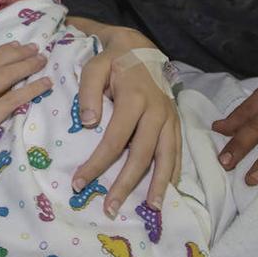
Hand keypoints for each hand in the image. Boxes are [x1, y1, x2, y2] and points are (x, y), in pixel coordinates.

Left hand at [66, 23, 181, 216]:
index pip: (114, 139)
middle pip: (143, 154)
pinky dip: (174, 171)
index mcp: (135, 99)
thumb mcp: (94, 66)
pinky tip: (168, 189)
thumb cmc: (113, 60)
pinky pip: (177, 150)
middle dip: (127, 184)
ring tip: (152, 208)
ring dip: (159, 184)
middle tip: (111, 208)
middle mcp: (156, 111)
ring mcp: (169, 117)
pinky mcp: (175, 121)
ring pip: (166, 156)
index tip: (79, 182)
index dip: (97, 163)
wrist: (141, 47)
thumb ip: (88, 92)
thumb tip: (88, 123)